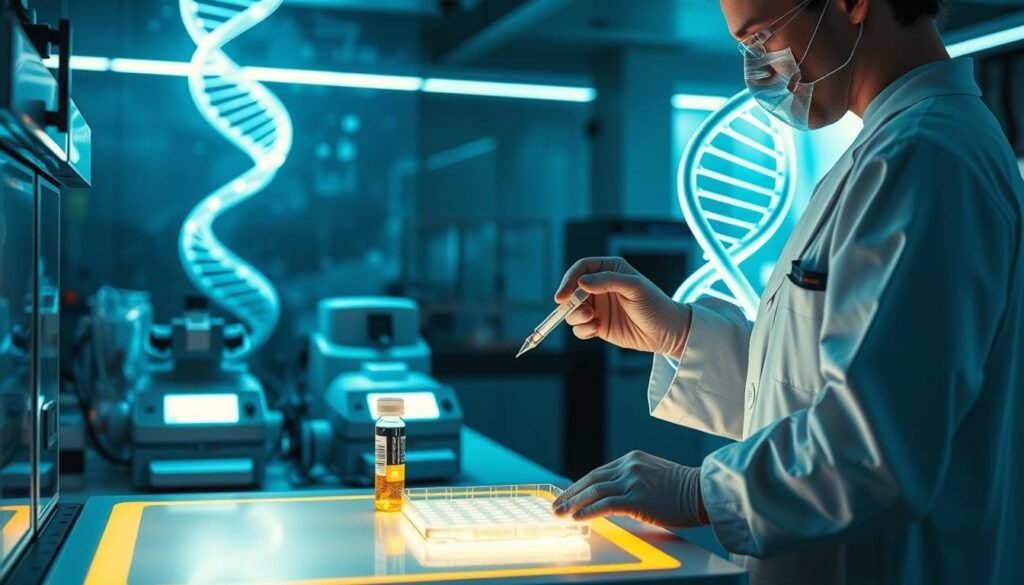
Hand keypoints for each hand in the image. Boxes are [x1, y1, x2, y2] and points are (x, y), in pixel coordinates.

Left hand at [551, 450, 708, 528]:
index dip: (579, 485)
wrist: (703, 492)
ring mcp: (633, 481)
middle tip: (555, 505)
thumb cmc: (683, 490)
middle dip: (570, 493)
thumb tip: (614, 497)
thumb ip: (633, 480)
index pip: (598, 472)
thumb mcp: (653, 476)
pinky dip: (588, 511)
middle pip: (591, 479)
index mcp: (632, 459)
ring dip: (573, 503)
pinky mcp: (638, 498)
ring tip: (560, 513)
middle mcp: (629, 466)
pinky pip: (606, 504)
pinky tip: (577, 517)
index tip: (567, 495)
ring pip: (594, 490)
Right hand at [555, 257, 691, 357]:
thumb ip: (608, 281)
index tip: (562, 295)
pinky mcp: (598, 325)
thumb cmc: (655, 304)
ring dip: (575, 316)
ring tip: (591, 320)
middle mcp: (600, 287)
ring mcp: (598, 307)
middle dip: (569, 301)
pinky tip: (596, 330)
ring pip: (572, 310)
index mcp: (610, 270)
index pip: (581, 269)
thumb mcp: (635, 287)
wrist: (667, 332)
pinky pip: (579, 328)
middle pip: (572, 290)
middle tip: (576, 310)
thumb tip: (582, 282)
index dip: (569, 280)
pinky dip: (582, 330)